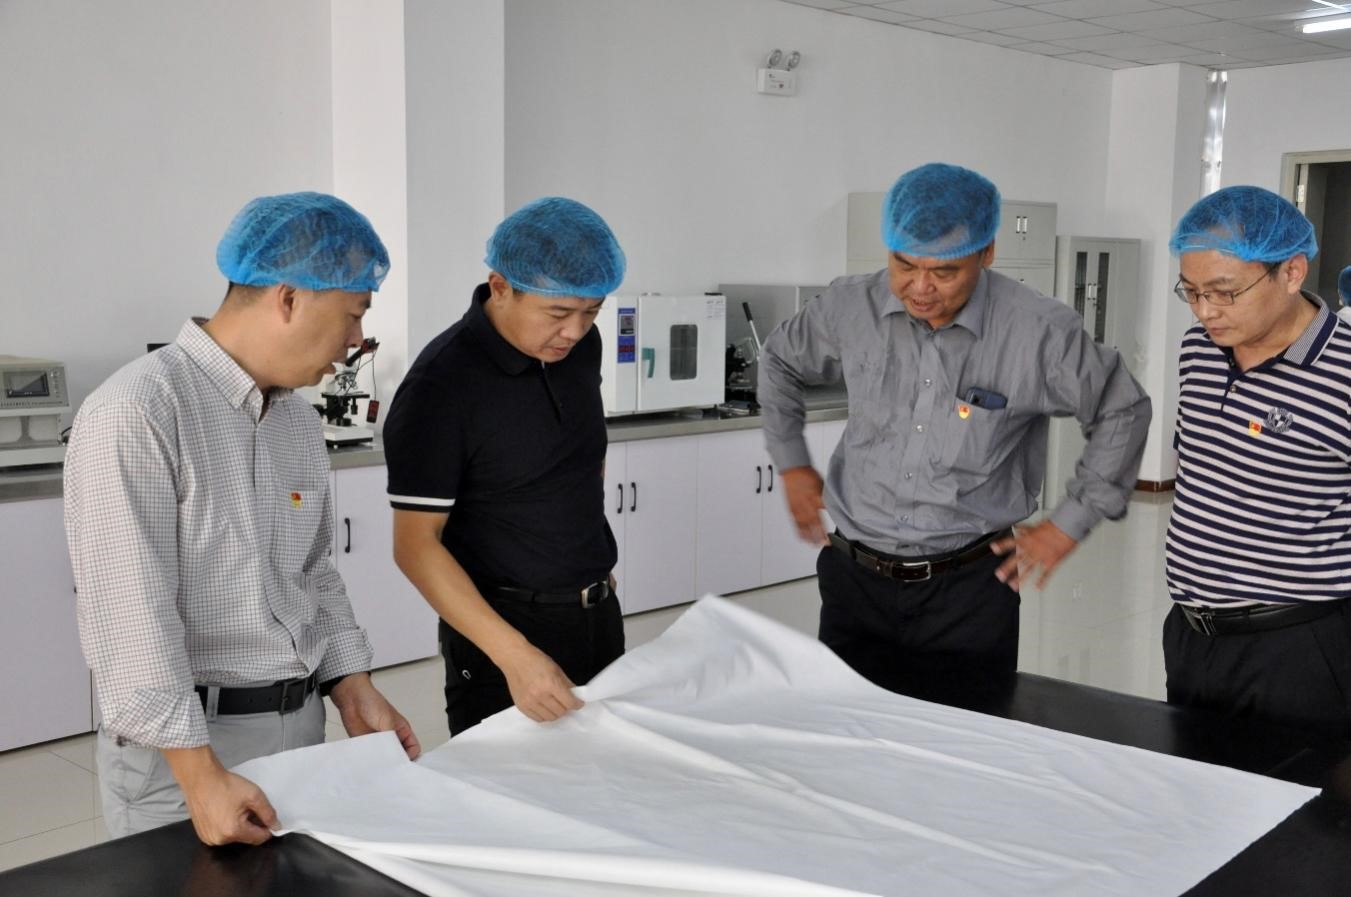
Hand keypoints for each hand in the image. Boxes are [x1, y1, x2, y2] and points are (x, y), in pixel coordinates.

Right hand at [163, 746, 277, 845]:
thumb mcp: (254, 795)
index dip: (267, 827)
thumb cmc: (226, 785)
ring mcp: (208, 839)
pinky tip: (224, 812)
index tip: (266, 815)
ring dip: (239, 826)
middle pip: (246, 837)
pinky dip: (227, 826)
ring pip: (234, 836)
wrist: (201, 778)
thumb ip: (268, 813)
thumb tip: (277, 827)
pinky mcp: (202, 835)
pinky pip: (222, 834)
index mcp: (233, 832)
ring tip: (235, 808)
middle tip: (248, 807)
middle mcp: (219, 840)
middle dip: (252, 824)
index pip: (259, 838)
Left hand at [329, 673, 421, 759]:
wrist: (352, 699)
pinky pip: (371, 757)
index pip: (413, 748)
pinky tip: (368, 762)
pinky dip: (370, 761)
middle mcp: (392, 738)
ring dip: (382, 762)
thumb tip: (393, 756)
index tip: (403, 764)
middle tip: (391, 770)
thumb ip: (392, 739)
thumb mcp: (387, 721)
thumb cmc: (373, 703)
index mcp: (402, 731)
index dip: (411, 757)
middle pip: (399, 755)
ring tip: (379, 767)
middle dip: (396, 762)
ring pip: (385, 758)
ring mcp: (379, 742)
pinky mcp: (367, 745)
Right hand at [498, 642, 582, 722]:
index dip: (577, 704)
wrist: (514, 659)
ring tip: (555, 704)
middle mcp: (540, 695)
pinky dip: (544, 715)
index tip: (579, 703)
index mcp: (551, 684)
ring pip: (550, 718)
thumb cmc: (536, 660)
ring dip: (556, 712)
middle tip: (566, 702)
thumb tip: (576, 696)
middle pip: (560, 712)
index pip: (569, 702)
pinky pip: (538, 719)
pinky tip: (545, 707)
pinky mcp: (521, 706)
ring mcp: (529, 702)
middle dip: (566, 707)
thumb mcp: (556, 669)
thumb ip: (567, 684)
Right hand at [779, 466, 827, 545]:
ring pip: (804, 526)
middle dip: (820, 535)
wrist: (792, 468)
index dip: (829, 525)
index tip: (834, 534)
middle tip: (825, 543)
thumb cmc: (807, 474)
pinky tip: (802, 538)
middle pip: (814, 523)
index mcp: (816, 497)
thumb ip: (827, 497)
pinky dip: (799, 532)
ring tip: (815, 545)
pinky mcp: (791, 509)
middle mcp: (806, 504)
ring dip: (809, 536)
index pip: (824, 515)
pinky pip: (795, 523)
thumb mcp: (822, 484)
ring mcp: (798, 508)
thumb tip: (836, 505)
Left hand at [990, 520, 1077, 590]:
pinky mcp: (1051, 562)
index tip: (994, 548)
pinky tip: (1037, 587)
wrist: (1067, 527)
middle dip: (1007, 568)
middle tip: (1000, 575)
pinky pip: (1045, 573)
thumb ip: (1025, 529)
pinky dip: (1041, 581)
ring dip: (1020, 578)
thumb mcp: (1036, 525)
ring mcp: (1041, 556)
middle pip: (1017, 559)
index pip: (1011, 542)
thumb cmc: (1054, 525)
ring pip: (1028, 569)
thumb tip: (1017, 528)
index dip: (1002, 545)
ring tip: (1013, 586)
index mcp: (1027, 539)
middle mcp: (1032, 548)